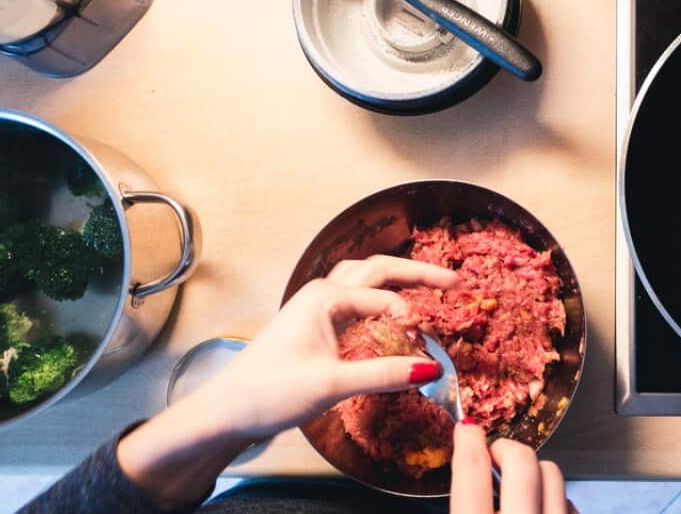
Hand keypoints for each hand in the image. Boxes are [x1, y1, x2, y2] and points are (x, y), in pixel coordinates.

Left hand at [117, 255, 459, 506]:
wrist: (227, 410)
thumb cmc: (270, 392)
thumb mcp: (331, 384)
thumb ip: (383, 374)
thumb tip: (430, 369)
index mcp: (326, 297)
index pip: (383, 297)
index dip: (409, 316)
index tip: (426, 343)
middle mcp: (323, 293)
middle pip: (378, 270)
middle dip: (417, 273)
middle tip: (453, 282)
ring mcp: (317, 307)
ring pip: (365, 279)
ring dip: (396, 279)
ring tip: (427, 284)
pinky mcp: (316, 325)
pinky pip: (356, 299)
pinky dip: (380, 299)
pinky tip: (391, 310)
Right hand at [452, 421, 577, 513]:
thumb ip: (462, 503)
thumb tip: (462, 477)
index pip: (473, 468)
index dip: (468, 441)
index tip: (468, 429)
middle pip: (520, 459)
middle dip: (506, 449)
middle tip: (496, 455)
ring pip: (552, 473)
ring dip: (535, 470)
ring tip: (521, 484)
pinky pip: (569, 502)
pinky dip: (555, 499)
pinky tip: (541, 508)